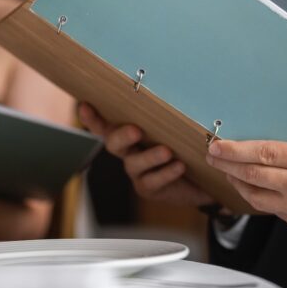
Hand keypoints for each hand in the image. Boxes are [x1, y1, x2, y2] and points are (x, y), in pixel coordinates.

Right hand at [78, 103, 213, 207]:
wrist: (201, 178)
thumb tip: (185, 99)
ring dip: (150, 156)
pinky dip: (166, 173)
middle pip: (113, 143)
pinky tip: (179, 166)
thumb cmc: (187, 145)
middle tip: (136, 130)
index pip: (106, 123)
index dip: (93, 117)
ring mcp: (137, 171)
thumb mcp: (182, 128)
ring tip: (168, 152)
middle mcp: (128, 150)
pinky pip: (152, 181)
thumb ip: (177, 117)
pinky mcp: (148, 188)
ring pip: (133, 163)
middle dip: (121, 135)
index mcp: (131, 131)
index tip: (85, 105)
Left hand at [206, 139, 286, 271]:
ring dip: (238, 184)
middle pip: (253, 174)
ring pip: (258, 197)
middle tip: (214, 156)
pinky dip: (261, 200)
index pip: (265, 152)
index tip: (221, 144)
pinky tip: (257, 193)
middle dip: (227, 165)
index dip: (236, 149)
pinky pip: (275, 212)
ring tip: (228, 174)